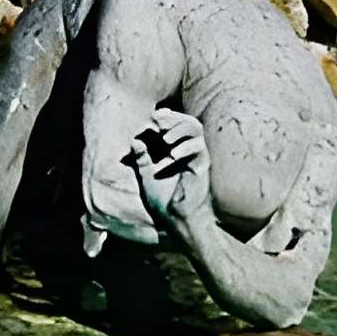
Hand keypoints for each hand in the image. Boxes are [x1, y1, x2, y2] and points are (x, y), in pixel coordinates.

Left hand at [127, 110, 213, 228]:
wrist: (176, 220)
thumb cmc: (163, 200)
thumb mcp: (146, 175)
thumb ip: (142, 159)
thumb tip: (134, 140)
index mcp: (177, 150)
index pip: (178, 125)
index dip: (169, 116)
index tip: (156, 115)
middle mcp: (189, 151)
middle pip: (190, 123)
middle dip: (174, 118)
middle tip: (159, 121)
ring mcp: (197, 158)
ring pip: (196, 131)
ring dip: (180, 129)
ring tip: (165, 137)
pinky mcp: (202, 167)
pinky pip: (198, 149)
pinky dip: (185, 148)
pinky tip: (173, 154)